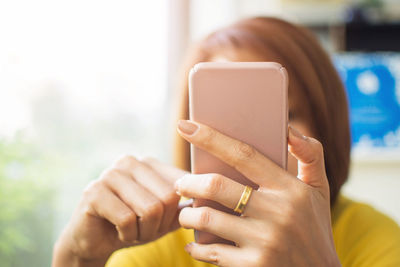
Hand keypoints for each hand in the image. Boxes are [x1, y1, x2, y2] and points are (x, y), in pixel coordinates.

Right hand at [52, 156, 187, 266]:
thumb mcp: (163, 217)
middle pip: (168, 197)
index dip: (176, 211)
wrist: (94, 242)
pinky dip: (128, 235)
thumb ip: (183, 206)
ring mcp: (110, 174)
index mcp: (149, 163)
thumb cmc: (132, 226)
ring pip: (150, 209)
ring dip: (145, 232)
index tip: (162, 221)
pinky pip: (127, 219)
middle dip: (161, 224)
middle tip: (145, 230)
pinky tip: (118, 233)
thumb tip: (206, 198)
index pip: (182, 183)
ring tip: (132, 231)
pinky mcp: (94, 191)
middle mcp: (130, 162)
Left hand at [175, 120, 340, 266]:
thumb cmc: (314, 227)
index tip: (185, 126)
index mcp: (289, 188)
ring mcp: (264, 242)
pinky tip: (193, 243)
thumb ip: (311, 154)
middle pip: (216, 186)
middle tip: (181, 185)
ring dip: (187, 215)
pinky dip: (194, 247)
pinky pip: (210, 253)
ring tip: (186, 213)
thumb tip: (290, 128)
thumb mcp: (320, 190)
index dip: (210, 138)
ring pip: (206, 219)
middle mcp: (277, 213)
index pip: (243, 155)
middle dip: (188, 183)